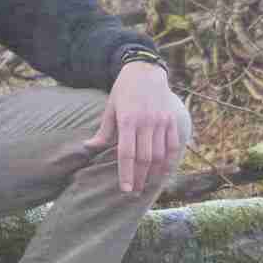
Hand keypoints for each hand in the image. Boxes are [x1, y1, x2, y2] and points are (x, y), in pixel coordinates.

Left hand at [83, 62, 182, 193]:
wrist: (145, 70)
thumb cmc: (124, 90)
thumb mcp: (110, 107)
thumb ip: (104, 131)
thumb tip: (90, 148)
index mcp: (127, 120)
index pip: (126, 153)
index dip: (125, 173)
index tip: (124, 189)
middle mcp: (146, 122)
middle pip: (144, 158)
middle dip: (138, 178)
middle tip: (133, 192)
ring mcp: (161, 121)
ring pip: (160, 155)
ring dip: (154, 174)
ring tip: (146, 185)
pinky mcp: (172, 119)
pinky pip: (173, 145)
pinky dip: (170, 161)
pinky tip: (164, 173)